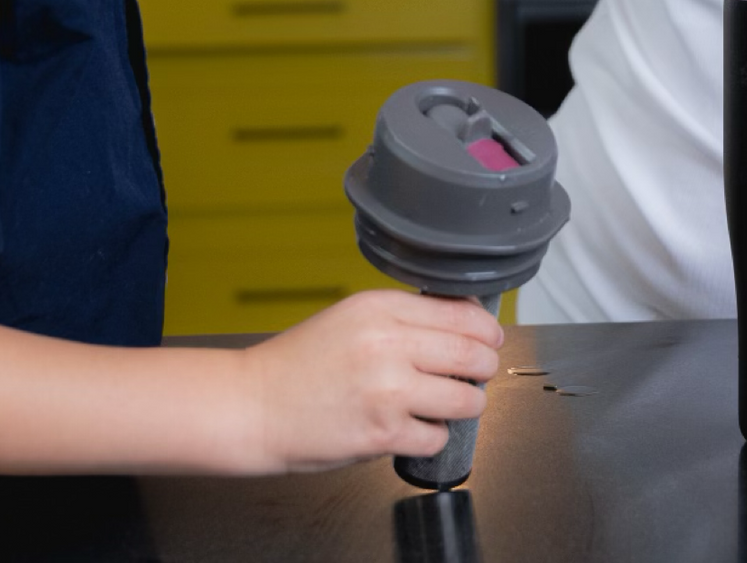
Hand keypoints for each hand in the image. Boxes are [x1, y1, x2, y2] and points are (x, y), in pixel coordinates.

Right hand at [239, 291, 502, 472]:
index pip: (461, 314)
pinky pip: (437, 437)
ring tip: (450, 402)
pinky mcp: (383, 434)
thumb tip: (462, 321)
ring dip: (465, 403)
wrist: (255, 406)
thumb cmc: (300, 362)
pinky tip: (415, 426)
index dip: (486, 330)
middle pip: (473, 354)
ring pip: (465, 399)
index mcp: (381, 308)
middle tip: (480, 372)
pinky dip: (432, 435)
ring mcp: (388, 391)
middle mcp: (388, 345)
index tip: (491, 338)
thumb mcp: (352, 316)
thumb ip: (404, 316)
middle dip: (485, 366)